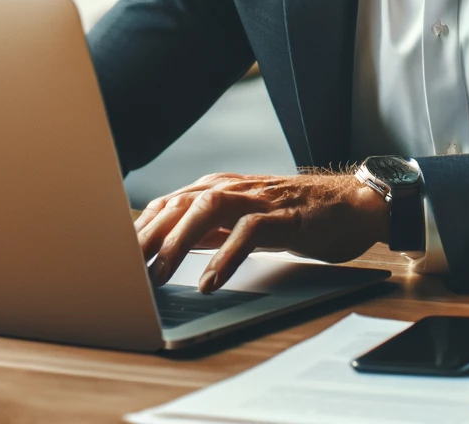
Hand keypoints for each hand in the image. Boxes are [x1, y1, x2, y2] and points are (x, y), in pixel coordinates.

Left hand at [134, 172, 389, 292]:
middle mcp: (234, 188)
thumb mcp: (243, 220)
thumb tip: (168, 248)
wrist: (353, 205)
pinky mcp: (285, 216)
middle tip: (124, 272)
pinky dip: (225, 255)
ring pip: (207, 210)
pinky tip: (210, 280)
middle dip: (148, 238)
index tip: (114, 259)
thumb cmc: (298, 215)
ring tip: (158, 276)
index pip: (167, 204)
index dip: (139, 230)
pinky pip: (249, 231)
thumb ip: (209, 229)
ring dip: (178, 243)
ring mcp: (259, 199)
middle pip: (179, 204)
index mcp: (220, 188)